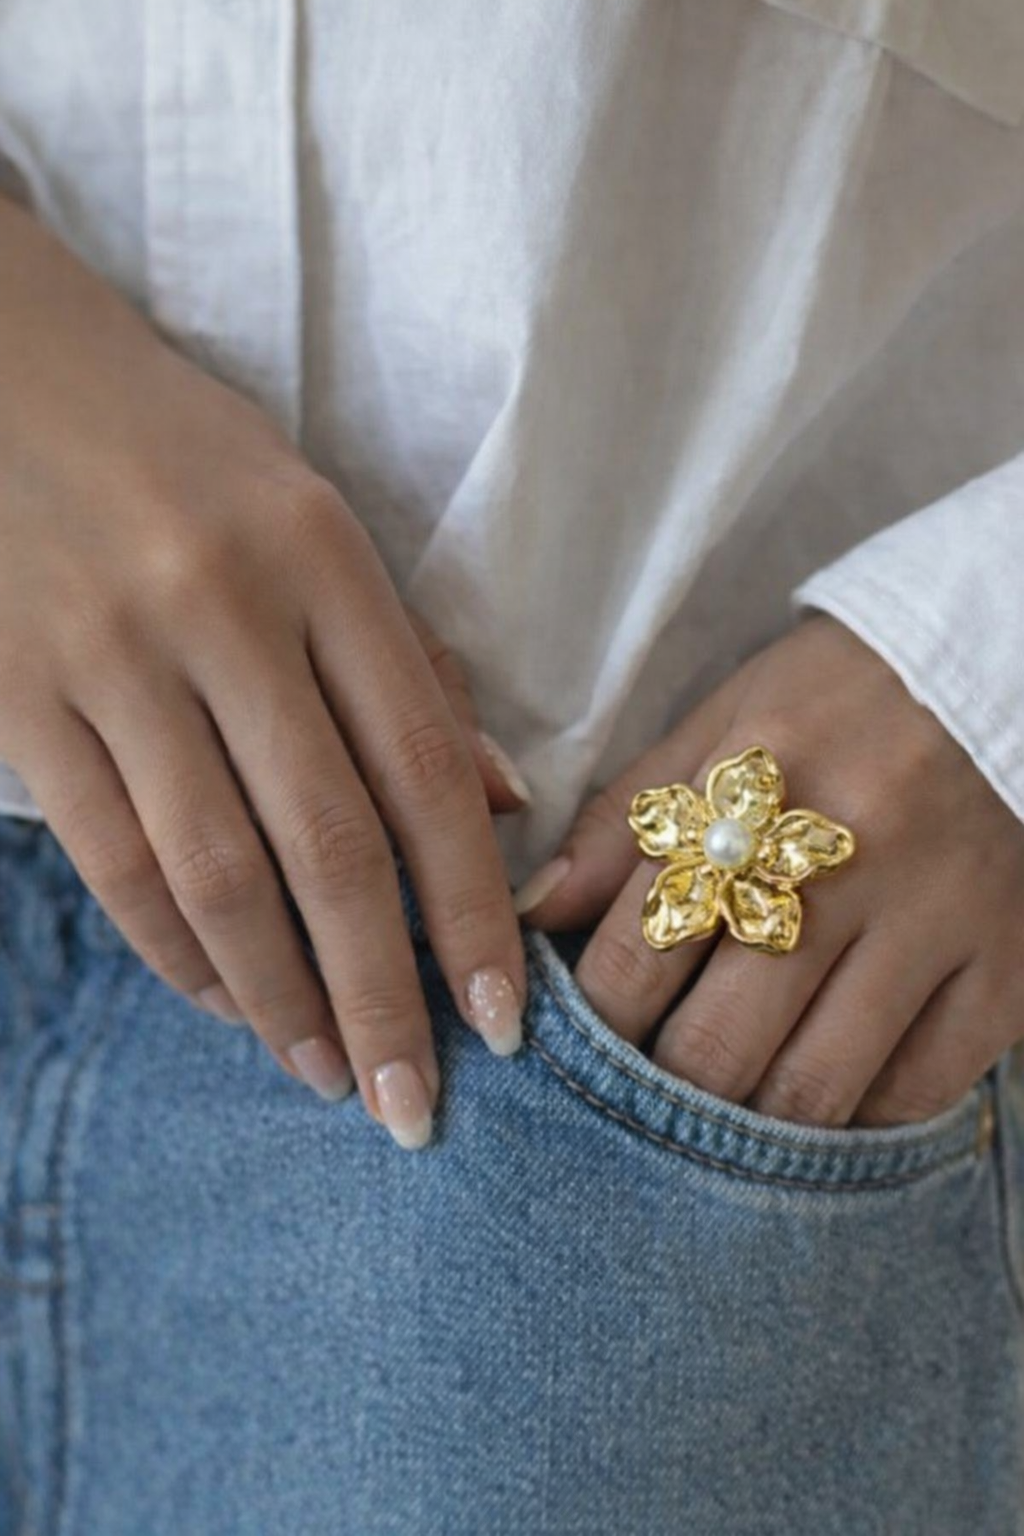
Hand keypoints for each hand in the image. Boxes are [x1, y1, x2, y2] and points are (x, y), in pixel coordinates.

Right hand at [0, 194, 527, 1144]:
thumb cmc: (184, 454)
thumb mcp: (315, 521)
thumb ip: (407, 665)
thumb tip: (503, 805)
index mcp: (321, 559)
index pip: (424, 768)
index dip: (472, 909)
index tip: (505, 1020)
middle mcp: (222, 610)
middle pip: (328, 848)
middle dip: (382, 997)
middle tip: (413, 1107)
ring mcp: (111, 659)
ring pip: (215, 876)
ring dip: (280, 999)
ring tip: (328, 1076)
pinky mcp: (20, 698)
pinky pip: (114, 861)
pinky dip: (177, 953)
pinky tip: (225, 1004)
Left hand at [515, 612, 1023, 1126]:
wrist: (1000, 669)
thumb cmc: (841, 698)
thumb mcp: (723, 722)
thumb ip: (626, 822)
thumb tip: (534, 914)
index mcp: (759, 787)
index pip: (639, 949)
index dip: (589, 1025)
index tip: (572, 1053)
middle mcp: (849, 859)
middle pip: (719, 1043)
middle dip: (660, 1096)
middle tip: (639, 1106)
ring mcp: (937, 921)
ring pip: (816, 1090)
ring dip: (750, 1129)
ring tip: (721, 1115)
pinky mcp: (1008, 967)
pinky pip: (917, 1093)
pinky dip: (858, 1118)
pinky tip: (826, 1092)